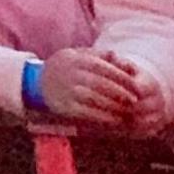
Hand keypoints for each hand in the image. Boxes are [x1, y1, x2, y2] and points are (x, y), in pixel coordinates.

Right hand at [38, 47, 159, 132]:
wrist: (38, 82)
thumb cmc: (66, 67)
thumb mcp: (80, 54)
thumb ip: (102, 56)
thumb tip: (126, 62)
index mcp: (76, 59)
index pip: (104, 68)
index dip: (121, 78)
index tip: (135, 86)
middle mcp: (71, 74)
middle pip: (101, 84)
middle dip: (120, 93)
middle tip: (135, 101)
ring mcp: (66, 91)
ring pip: (94, 99)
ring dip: (114, 106)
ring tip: (127, 111)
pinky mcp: (65, 107)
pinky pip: (86, 113)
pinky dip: (102, 117)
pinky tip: (114, 119)